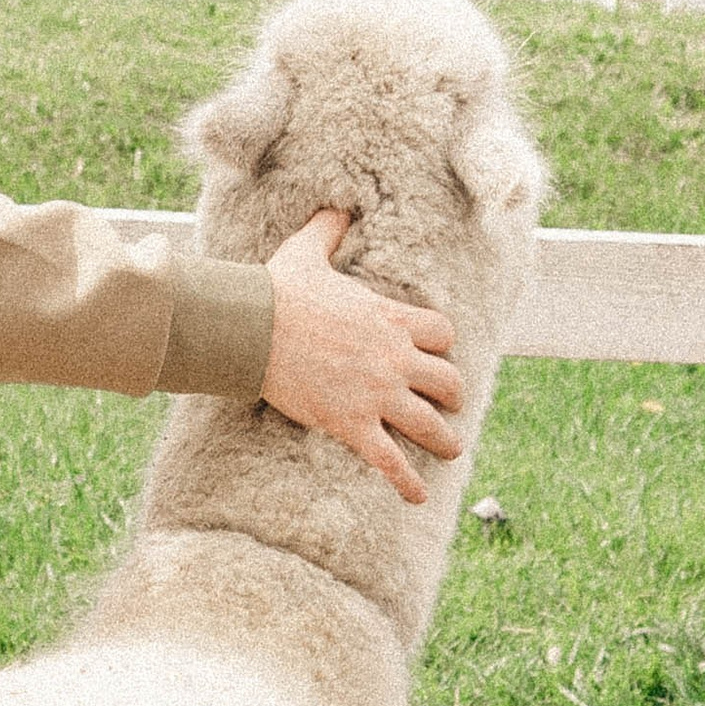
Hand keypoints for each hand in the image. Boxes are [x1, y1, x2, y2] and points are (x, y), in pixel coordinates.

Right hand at [260, 209, 462, 504]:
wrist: (252, 328)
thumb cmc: (279, 289)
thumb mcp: (307, 250)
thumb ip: (328, 229)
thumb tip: (335, 208)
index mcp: (391, 318)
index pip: (441, 334)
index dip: (441, 346)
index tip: (435, 354)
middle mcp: (395, 358)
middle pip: (448, 381)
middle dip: (451, 395)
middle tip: (448, 404)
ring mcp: (377, 394)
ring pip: (431, 424)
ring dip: (445, 439)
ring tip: (452, 450)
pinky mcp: (354, 425)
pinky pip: (391, 460)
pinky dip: (408, 482)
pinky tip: (419, 497)